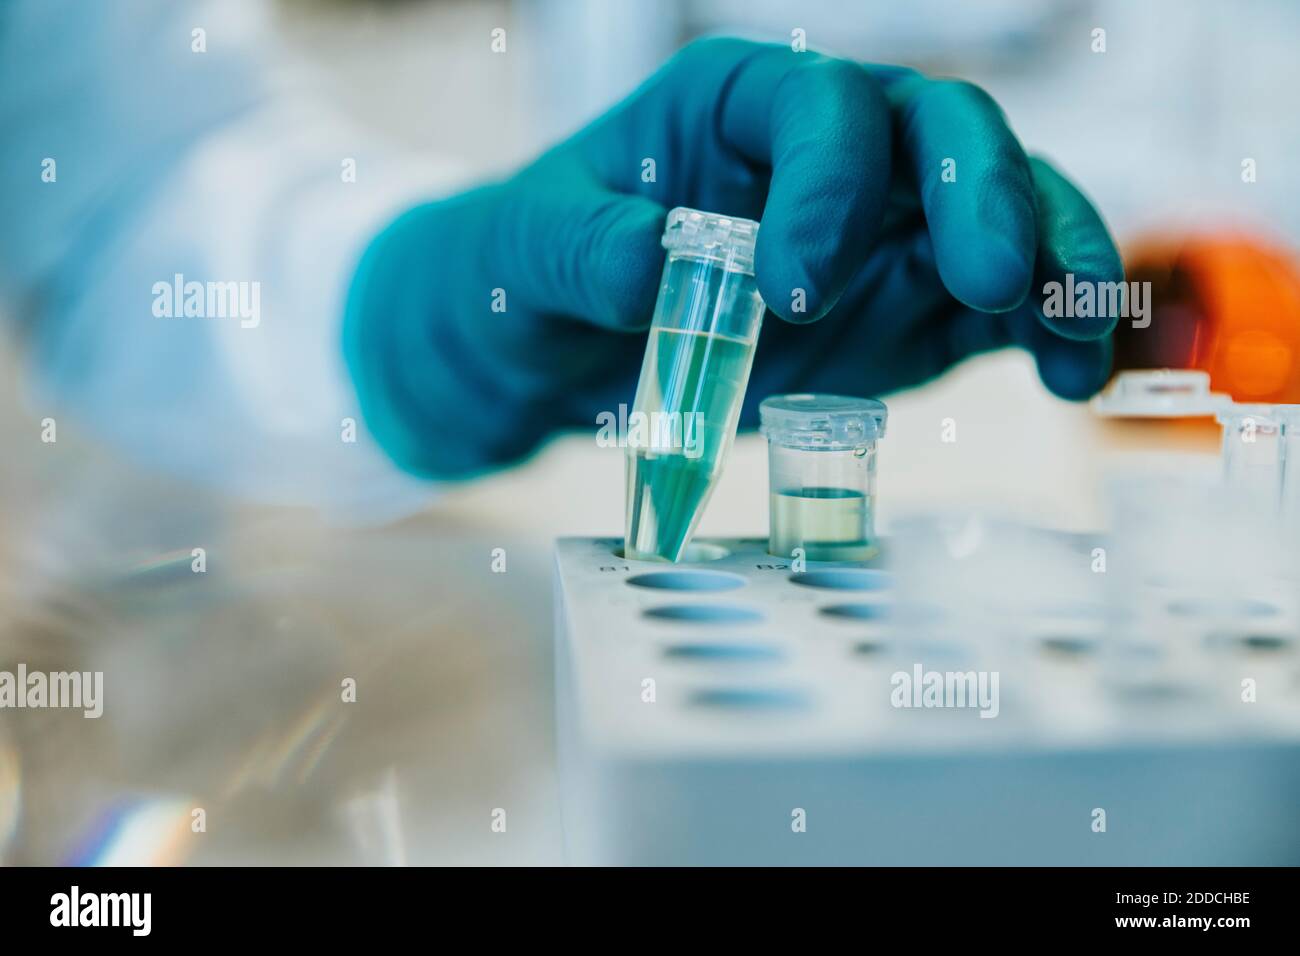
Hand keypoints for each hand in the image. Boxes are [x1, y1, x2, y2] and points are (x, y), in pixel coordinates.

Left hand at [344, 38, 1123, 476]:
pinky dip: (1046, 334)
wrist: (564, 343)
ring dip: (1052, 260)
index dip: (826, 184)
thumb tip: (647, 267)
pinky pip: (999, 308)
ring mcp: (884, 232)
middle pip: (943, 134)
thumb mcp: (532, 251)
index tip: (794, 289)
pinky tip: (1075, 379)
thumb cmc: (541, 268)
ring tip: (1075, 335)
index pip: (819, 109)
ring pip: (1000, 211)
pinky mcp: (911, 310)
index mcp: (740, 108)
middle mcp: (832, 154)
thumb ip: (585, 249)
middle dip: (983, 197)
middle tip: (987, 284)